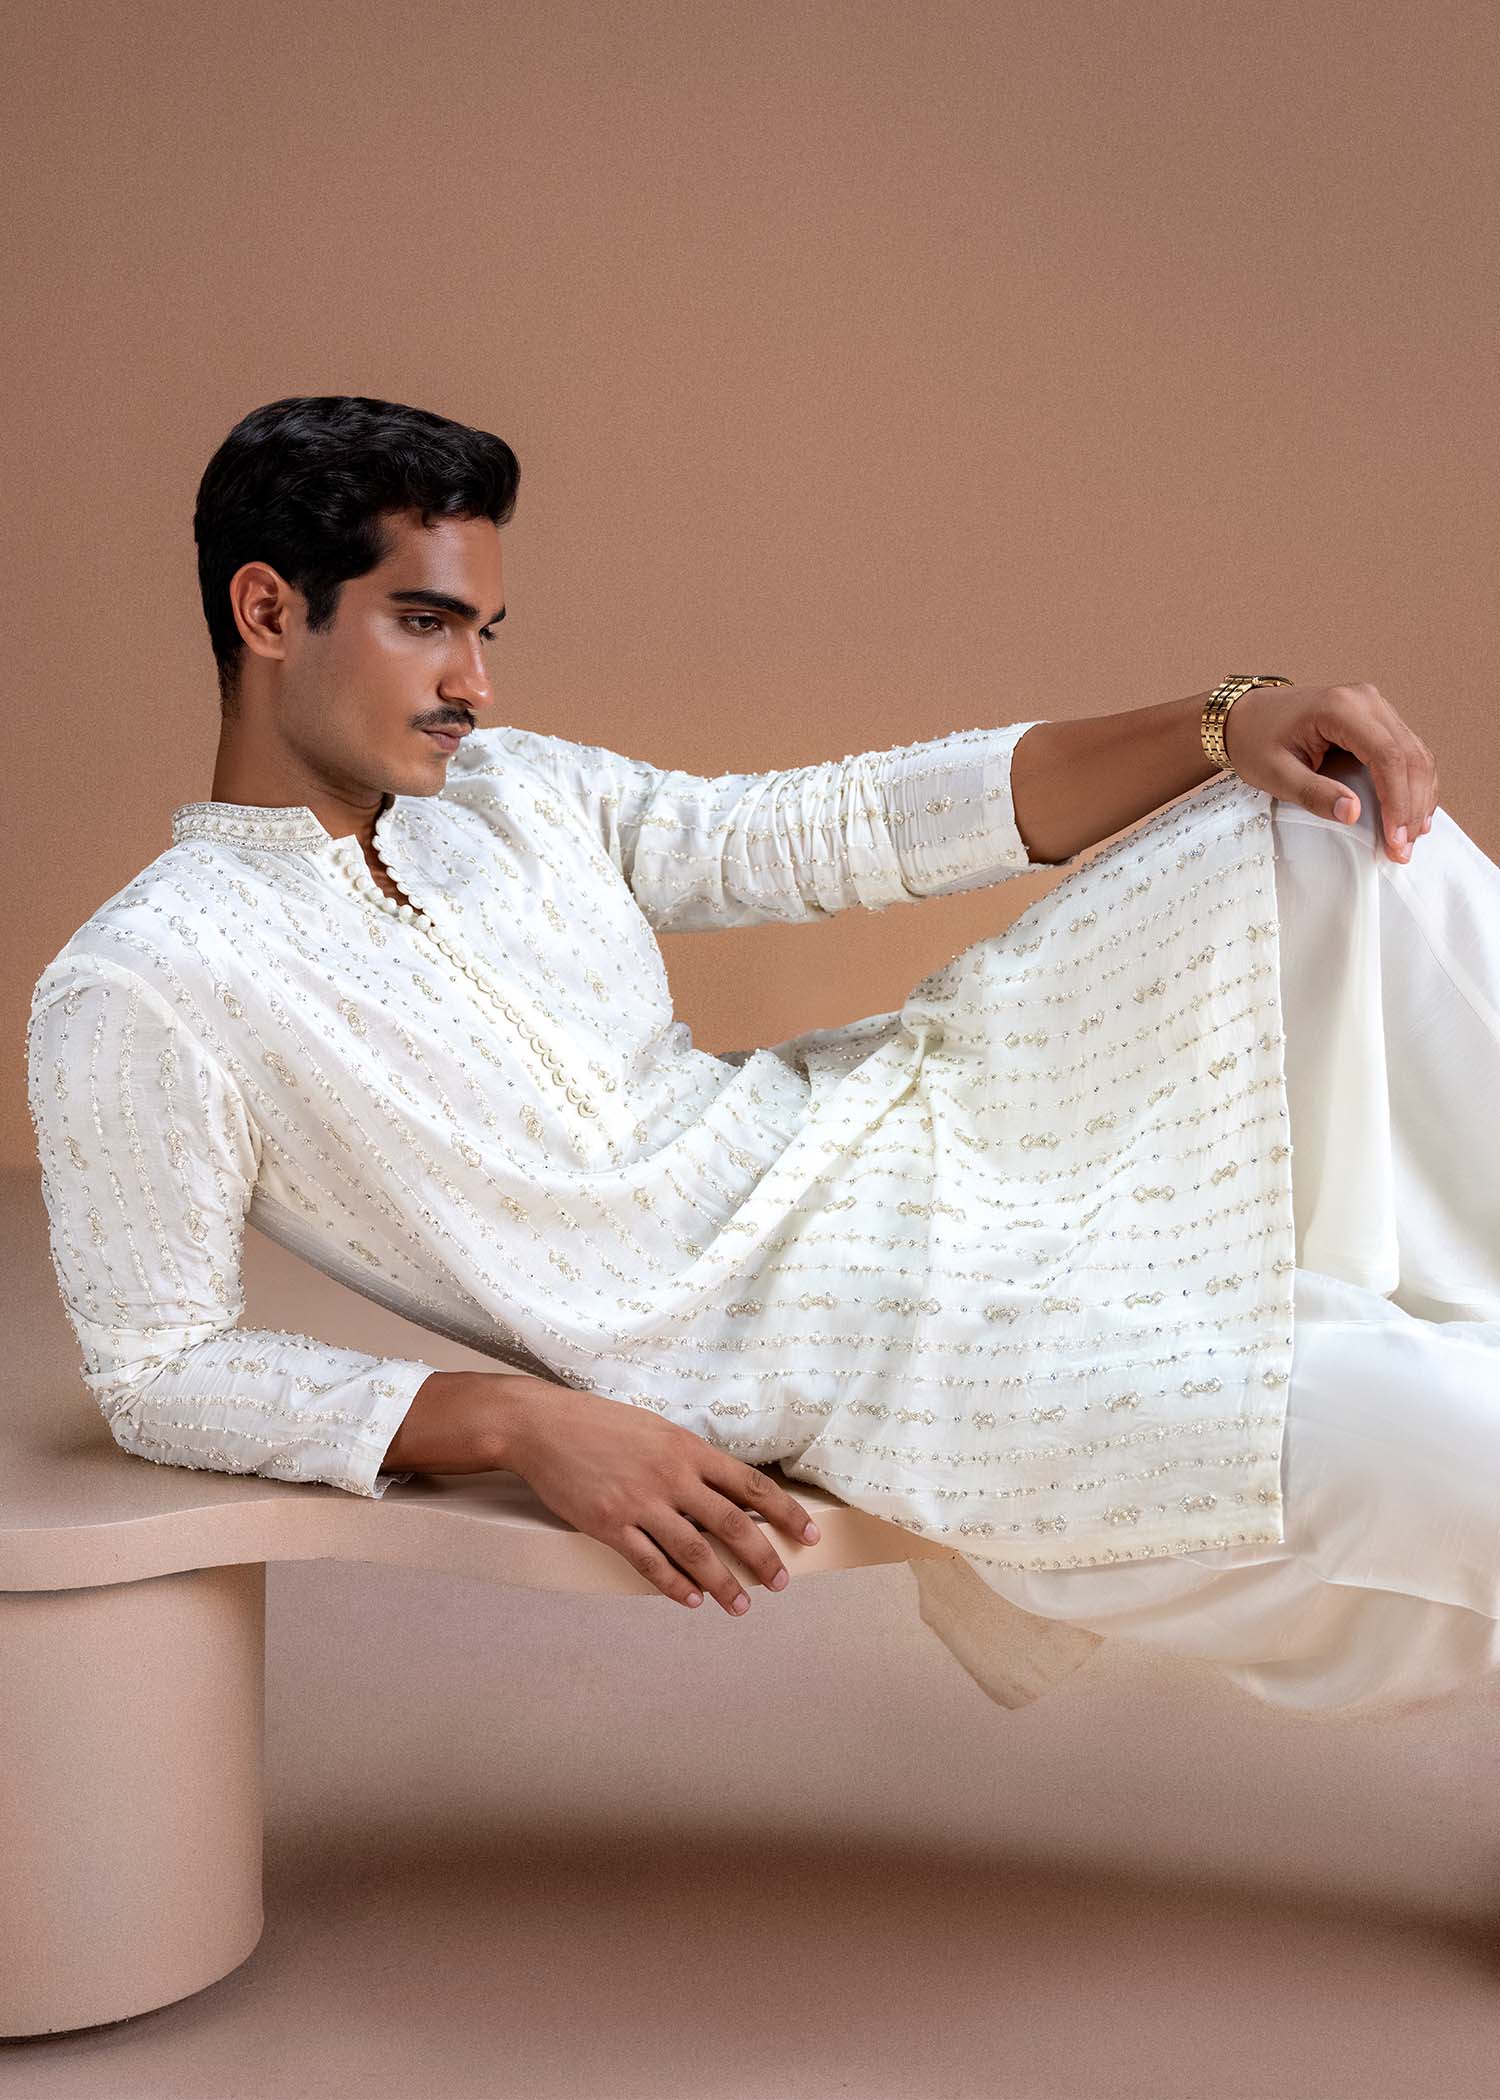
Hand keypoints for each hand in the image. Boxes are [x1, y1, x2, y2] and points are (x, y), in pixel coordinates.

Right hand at [500, 1379, 822, 1614]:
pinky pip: (650, 1563)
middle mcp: (672, 1477)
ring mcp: (640, 1503)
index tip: (810, 1535)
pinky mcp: (610, 1524)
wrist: (543, 1426)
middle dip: (762, 1558)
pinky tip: (691, 1600)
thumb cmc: (600, 1423)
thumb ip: (690, 1458)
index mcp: (688, 1449)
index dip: (785, 1514)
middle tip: (781, 1583)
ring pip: (695, 1553)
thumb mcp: (656, 1428)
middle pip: (731, 1525)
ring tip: (740, 1606)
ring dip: (721, 1584)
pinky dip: (674, 1586)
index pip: (751, 1486)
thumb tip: (727, 1486)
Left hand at [1223, 681, 1438, 862]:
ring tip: (1410, 838)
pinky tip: (1412, 813)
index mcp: (1340, 707)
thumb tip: (1353, 814)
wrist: (1244, 716)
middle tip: (1404, 848)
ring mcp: (1374, 706)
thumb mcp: (1274, 774)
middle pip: (1409, 755)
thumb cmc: (1254, 741)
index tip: (1395, 839)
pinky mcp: (1376, 718)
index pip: (1387, 756)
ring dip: (1419, 797)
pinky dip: (1414, 783)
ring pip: (1416, 753)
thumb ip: (1314, 794)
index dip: (1398, 801)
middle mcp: (1366, 700)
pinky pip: (1407, 751)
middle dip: (1412, 806)